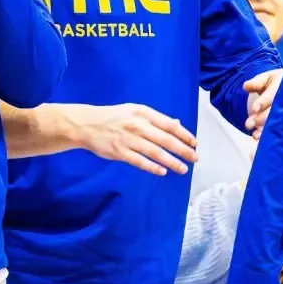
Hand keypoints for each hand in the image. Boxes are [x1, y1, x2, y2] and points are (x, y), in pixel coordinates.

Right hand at [65, 102, 197, 175]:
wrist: (87, 124)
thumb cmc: (114, 117)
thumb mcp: (135, 111)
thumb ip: (156, 119)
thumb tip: (177, 123)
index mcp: (143, 113)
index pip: (169, 124)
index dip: (184, 135)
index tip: (195, 143)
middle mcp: (137, 125)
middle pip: (166, 139)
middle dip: (183, 150)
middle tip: (195, 158)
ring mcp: (128, 139)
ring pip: (155, 152)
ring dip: (171, 161)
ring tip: (183, 168)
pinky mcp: (119, 152)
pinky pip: (139, 161)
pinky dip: (152, 167)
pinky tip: (163, 172)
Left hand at [243, 69, 282, 136]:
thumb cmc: (277, 83)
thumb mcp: (268, 78)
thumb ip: (257, 82)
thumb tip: (246, 86)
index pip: (272, 95)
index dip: (263, 102)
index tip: (254, 109)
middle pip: (275, 111)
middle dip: (262, 119)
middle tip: (249, 124)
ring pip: (279, 122)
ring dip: (266, 130)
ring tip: (255, 135)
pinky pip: (282, 130)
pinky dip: (271, 136)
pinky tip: (262, 140)